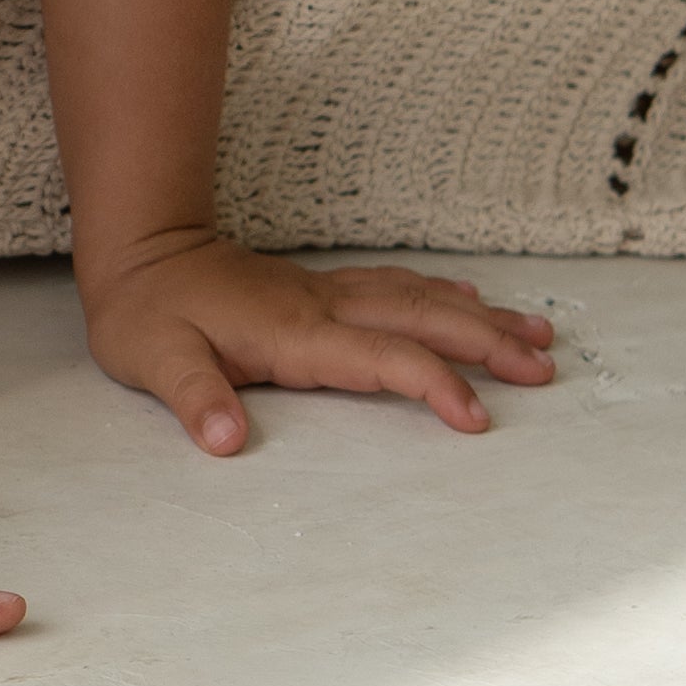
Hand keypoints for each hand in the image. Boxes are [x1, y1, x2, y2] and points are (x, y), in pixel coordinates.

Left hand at [81, 232, 554, 454]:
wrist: (139, 246)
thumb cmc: (145, 310)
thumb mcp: (153, 357)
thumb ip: (192, 395)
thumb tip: (224, 438)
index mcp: (294, 332)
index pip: (380, 358)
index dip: (431, 384)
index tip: (477, 418)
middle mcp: (322, 306)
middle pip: (421, 320)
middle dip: (487, 344)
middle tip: (547, 367)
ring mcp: (325, 293)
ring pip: (418, 298)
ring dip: (480, 316)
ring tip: (539, 333)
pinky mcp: (319, 290)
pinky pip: (397, 286)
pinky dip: (441, 295)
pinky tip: (469, 300)